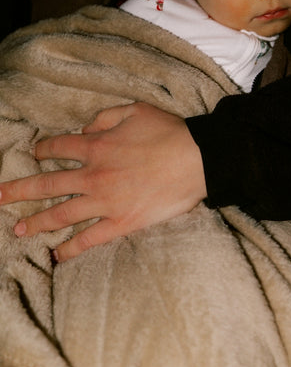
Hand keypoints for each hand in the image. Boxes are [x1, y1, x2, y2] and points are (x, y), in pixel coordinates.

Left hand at [0, 103, 205, 260]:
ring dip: (36, 222)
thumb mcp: (135, 110)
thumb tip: (86, 127)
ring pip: (60, 214)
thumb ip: (105, 116)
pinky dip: (70, 249)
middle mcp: (93, 175)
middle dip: (19, 191)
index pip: (58, 147)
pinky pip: (89, 239)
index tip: (35, 153)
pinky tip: (56, 255)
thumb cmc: (169, 132)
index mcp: (97, 145)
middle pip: (47, 184)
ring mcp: (105, 202)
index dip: (43, 149)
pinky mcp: (121, 222)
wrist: (197, 160)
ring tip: (18, 230)